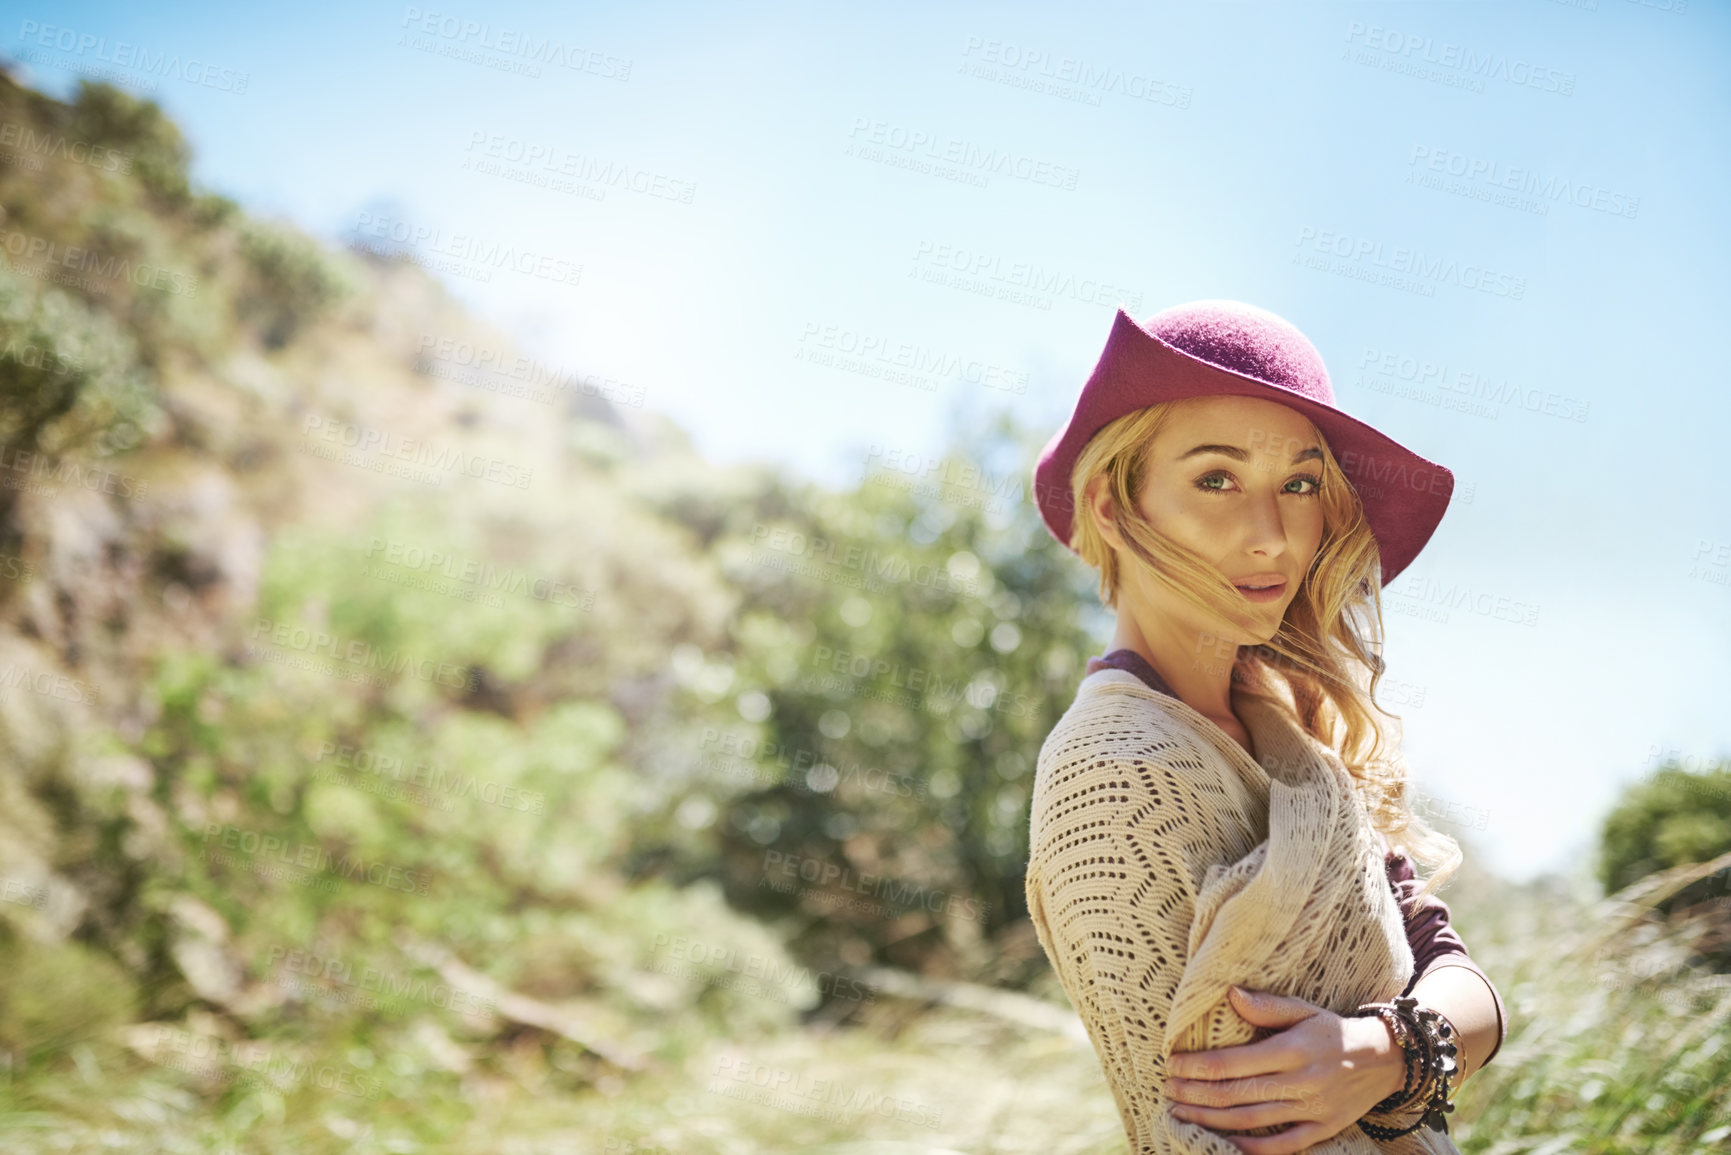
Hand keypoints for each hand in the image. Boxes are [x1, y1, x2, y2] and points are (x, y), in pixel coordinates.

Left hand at [1164, 986, 1406, 1153]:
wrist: (1385, 1059)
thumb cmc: (1332, 1030)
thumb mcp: (1303, 1009)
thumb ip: (1266, 1006)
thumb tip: (1230, 995)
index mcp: (1291, 1050)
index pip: (1233, 1063)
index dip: (1197, 1067)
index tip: (1172, 1065)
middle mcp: (1300, 1082)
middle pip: (1235, 1094)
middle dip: (1195, 1095)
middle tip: (1167, 1091)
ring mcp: (1312, 1110)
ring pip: (1250, 1121)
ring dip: (1211, 1120)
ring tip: (1181, 1113)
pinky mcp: (1323, 1130)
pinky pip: (1282, 1146)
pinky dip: (1250, 1147)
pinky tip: (1223, 1141)